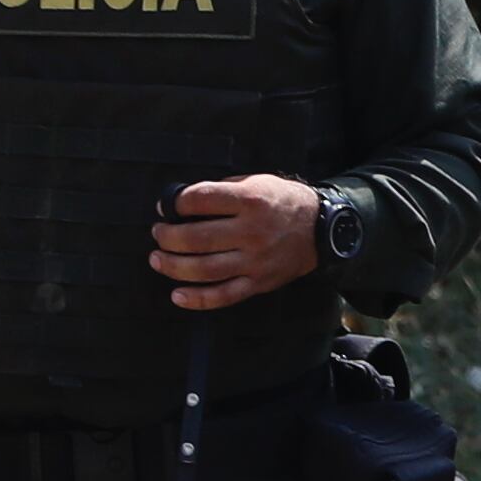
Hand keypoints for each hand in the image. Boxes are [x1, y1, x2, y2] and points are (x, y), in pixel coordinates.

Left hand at [151, 173, 325, 309]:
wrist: (323, 229)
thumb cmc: (283, 202)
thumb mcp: (256, 182)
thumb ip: (222, 190)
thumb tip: (183, 203)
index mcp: (249, 201)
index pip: (198, 201)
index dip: (174, 203)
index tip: (168, 207)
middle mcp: (251, 232)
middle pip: (194, 238)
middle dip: (167, 236)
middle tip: (159, 234)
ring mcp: (255, 261)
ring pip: (203, 269)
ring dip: (172, 265)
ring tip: (158, 259)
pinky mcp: (259, 282)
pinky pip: (224, 295)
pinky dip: (197, 299)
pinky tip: (177, 295)